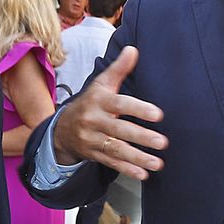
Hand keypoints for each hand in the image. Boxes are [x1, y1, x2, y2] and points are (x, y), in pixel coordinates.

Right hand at [51, 46, 166, 180]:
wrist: (61, 129)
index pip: (120, 104)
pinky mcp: (93, 155)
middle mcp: (94, 121)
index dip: (139, 109)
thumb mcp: (101, 84)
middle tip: (162, 142)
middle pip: (119, 130)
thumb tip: (133, 49)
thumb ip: (119, 69)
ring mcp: (92, 139)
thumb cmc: (90, 102)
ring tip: (157, 163)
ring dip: (138, 158)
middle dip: (142, 137)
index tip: (158, 114)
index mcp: (99, 101)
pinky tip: (143, 174)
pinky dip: (127, 169)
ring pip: (116, 149)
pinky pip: (111, 163)